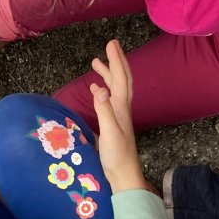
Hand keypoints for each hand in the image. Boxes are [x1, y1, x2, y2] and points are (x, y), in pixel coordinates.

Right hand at [88, 39, 149, 193]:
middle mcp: (122, 108)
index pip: (119, 78)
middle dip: (116, 61)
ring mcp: (118, 116)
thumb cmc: (116, 156)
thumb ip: (104, 110)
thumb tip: (100, 88)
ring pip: (115, 89)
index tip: (111, 43)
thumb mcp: (109, 132)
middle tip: (110, 45)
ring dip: (108, 74)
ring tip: (97, 63)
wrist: (124, 175)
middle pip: (122, 80)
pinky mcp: (114, 124)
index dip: (115, 60)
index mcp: (121, 107)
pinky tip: (95, 90)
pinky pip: (109, 100)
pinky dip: (102, 90)